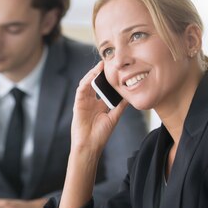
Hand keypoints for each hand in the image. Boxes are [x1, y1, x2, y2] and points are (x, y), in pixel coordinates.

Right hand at [57, 61, 129, 207]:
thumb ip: (120, 105)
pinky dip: (86, 81)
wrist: (90, 145)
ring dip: (93, 73)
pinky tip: (93, 75)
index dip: (108, 78)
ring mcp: (84, 101)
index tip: (117, 69)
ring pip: (87, 83)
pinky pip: (81, 89)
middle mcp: (91, 100)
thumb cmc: (101, 134)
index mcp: (99, 103)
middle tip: (108, 61)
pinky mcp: (78, 103)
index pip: (103, 87)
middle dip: (100, 72)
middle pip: (95, 82)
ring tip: (101, 65)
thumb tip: (130, 96)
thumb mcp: (114, 117)